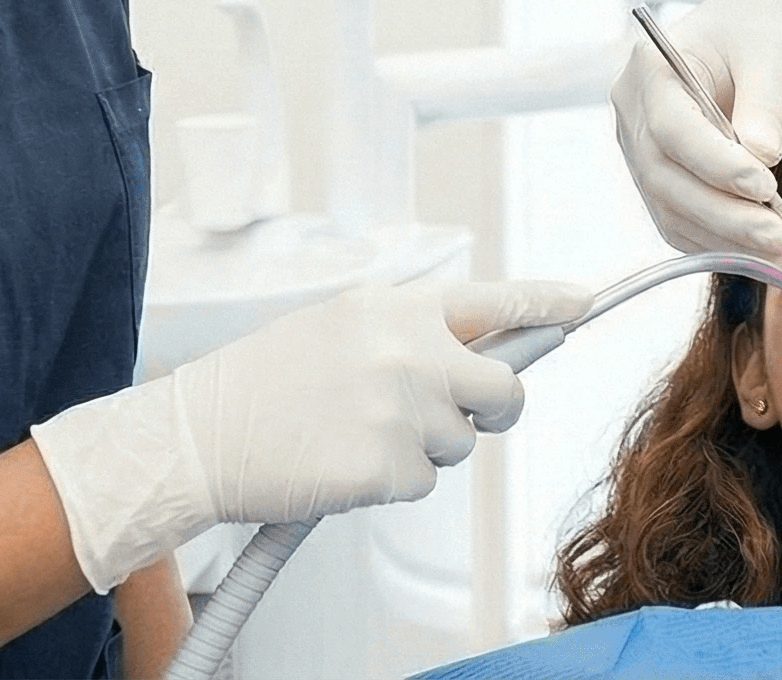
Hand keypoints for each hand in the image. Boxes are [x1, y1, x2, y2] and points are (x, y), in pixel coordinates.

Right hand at [31, 277, 589, 591]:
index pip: (492, 299)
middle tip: (450, 412)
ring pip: (458, 442)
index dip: (546, 302)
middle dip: (490, 405)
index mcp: (396, 308)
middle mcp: (410, 351)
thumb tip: (480, 351)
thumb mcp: (339, 327)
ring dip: (420, 446)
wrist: (197, 436)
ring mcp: (403, 410)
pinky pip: (421, 482)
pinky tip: (340, 462)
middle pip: (502, 386)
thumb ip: (411, 332)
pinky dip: (388, 482)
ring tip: (351, 432)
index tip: (584, 303)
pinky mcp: (389, 466)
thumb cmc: (261, 384)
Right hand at [611, 0, 781, 257]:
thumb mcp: (774, 53)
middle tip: (781, 238)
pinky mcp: (660, 179)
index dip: (715, 165)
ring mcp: (640, 150)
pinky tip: (766, 253)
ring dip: (728, 239)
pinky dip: (722, 242)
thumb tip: (763, 159)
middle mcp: (633, 113)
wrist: (750, 29)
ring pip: (672, 210)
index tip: (766, 187)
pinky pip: (682, 222)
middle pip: (666, 179)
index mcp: (650, 69)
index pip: (671, 129)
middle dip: (725, 216)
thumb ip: (765, 104)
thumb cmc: (760, 30)